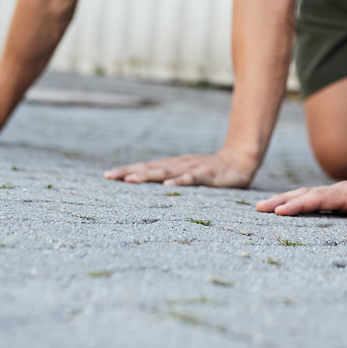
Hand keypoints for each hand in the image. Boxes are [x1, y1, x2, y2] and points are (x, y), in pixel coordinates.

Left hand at [104, 150, 255, 187]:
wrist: (239, 161)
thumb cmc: (210, 171)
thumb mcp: (187, 174)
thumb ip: (170, 178)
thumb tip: (149, 186)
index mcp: (172, 166)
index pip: (145, 167)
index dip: (127, 170)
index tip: (107, 176)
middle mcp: (178, 164)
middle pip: (149, 168)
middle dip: (129, 172)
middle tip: (109, 176)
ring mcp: (191, 168)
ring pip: (165, 171)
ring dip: (147, 175)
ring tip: (130, 180)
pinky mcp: (206, 174)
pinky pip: (191, 179)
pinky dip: (178, 181)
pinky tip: (167, 185)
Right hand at [255, 172, 346, 225]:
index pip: (325, 198)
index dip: (303, 205)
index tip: (282, 211)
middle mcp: (345, 190)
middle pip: (309, 193)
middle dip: (284, 200)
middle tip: (260, 209)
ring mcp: (341, 193)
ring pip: (308, 194)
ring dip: (286, 199)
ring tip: (262, 207)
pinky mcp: (340, 198)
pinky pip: (314, 199)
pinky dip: (296, 201)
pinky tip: (282, 208)